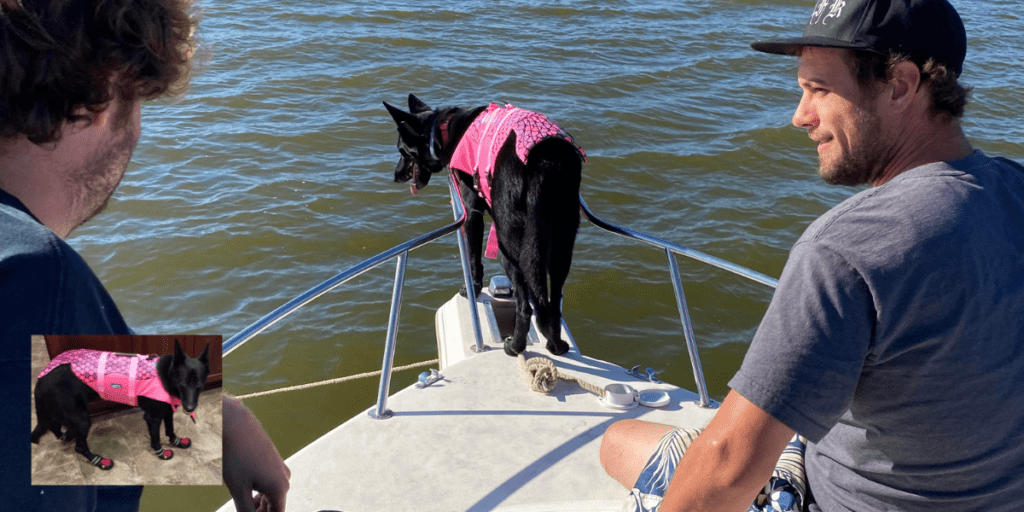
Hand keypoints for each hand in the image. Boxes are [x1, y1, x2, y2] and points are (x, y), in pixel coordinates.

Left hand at [223, 395, 290, 511]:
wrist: (234, 424)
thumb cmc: (235, 456)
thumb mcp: (238, 489)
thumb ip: (246, 511)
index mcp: (279, 487)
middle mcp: (284, 477)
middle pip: (275, 505)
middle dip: (260, 511)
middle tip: (241, 509)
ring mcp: (280, 466)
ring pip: (272, 493)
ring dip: (259, 501)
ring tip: (241, 499)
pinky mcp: (274, 459)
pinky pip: (270, 481)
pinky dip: (260, 489)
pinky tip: (246, 486)